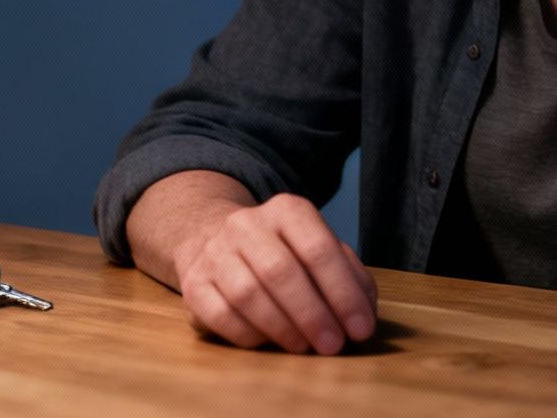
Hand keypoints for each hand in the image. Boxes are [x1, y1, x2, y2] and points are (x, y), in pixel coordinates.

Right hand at [173, 192, 377, 354]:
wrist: (214, 241)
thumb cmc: (283, 254)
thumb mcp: (319, 250)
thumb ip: (349, 275)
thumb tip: (362, 312)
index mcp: (286, 211)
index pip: (318, 248)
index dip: (343, 293)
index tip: (360, 328)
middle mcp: (246, 225)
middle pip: (281, 271)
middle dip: (313, 314)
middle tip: (333, 345)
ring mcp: (214, 252)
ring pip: (247, 294)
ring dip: (282, 327)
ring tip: (303, 347)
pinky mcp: (193, 284)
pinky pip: (220, 315)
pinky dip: (249, 335)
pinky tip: (269, 342)